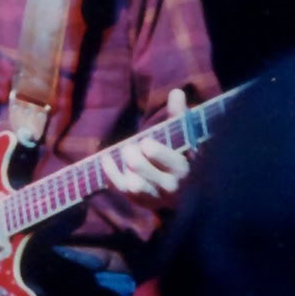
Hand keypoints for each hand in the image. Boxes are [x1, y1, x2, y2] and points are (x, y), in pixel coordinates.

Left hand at [99, 87, 192, 203]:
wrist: (188, 189)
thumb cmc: (182, 154)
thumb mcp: (184, 136)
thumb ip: (179, 115)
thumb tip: (176, 92)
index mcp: (183, 167)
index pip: (155, 153)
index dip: (148, 146)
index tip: (147, 143)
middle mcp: (171, 186)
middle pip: (137, 166)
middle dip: (131, 153)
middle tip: (132, 148)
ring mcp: (156, 198)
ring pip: (131, 184)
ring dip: (124, 168)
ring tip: (127, 158)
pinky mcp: (142, 203)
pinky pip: (121, 189)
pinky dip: (110, 173)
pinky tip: (106, 159)